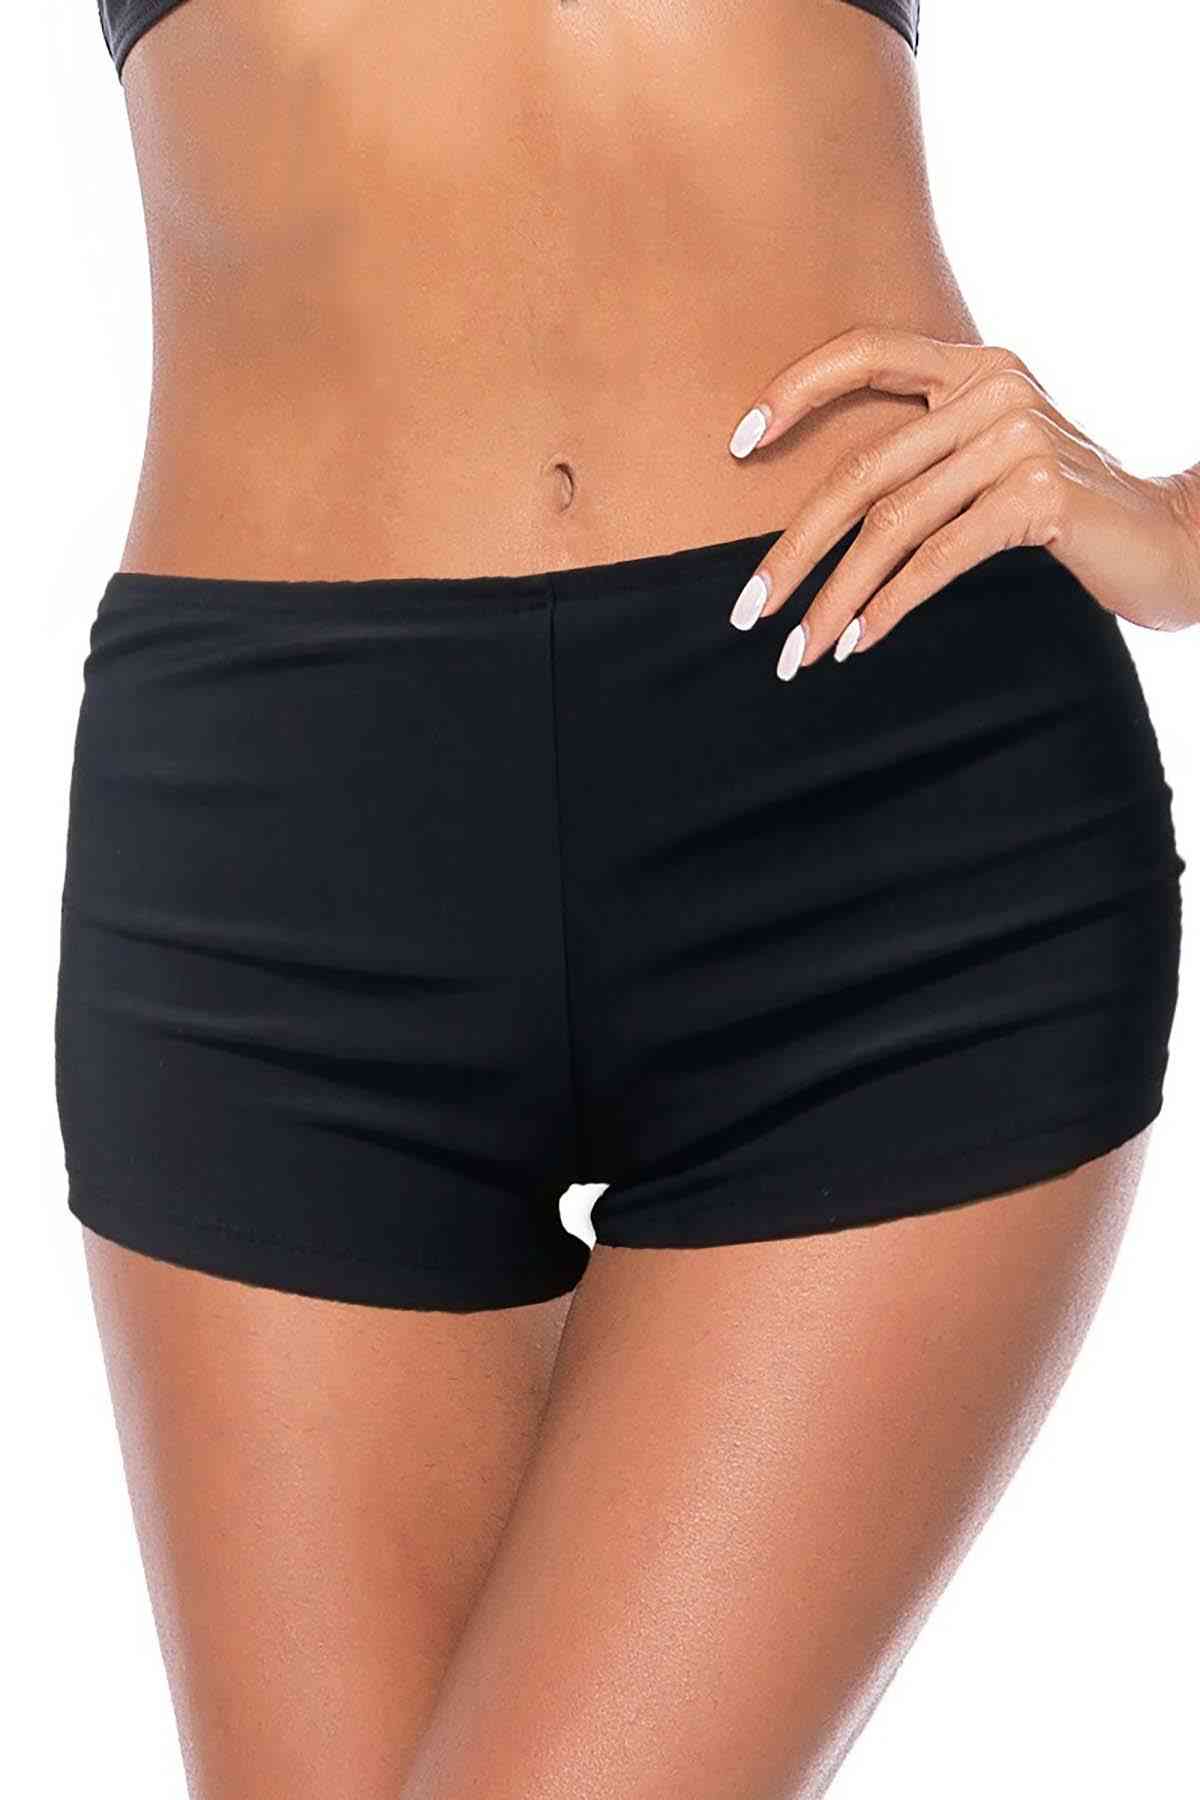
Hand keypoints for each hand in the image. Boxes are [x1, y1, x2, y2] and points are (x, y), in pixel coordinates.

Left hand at [725, 326, 1199, 675]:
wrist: (1172, 540)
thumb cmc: (1065, 512)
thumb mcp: (990, 463)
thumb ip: (925, 458)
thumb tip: (817, 519)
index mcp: (972, 366)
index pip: (865, 352)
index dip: (795, 390)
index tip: (737, 445)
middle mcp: (993, 386)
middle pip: (863, 469)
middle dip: (794, 549)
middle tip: (748, 610)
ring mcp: (1018, 436)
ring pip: (894, 524)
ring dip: (836, 598)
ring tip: (798, 650)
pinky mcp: (1039, 493)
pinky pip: (939, 556)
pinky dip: (890, 606)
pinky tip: (857, 644)